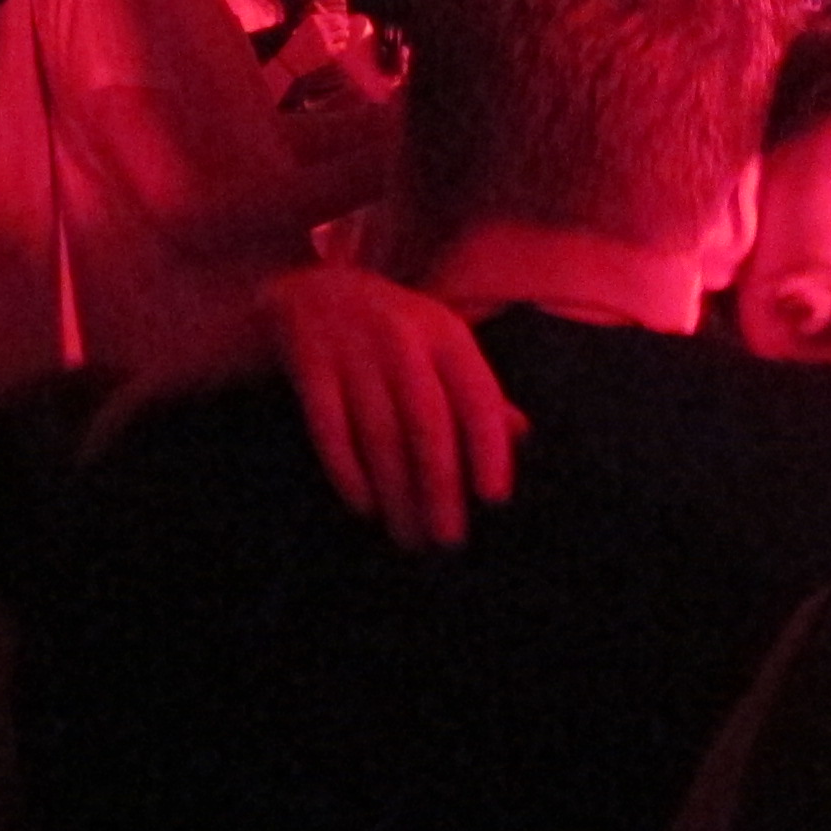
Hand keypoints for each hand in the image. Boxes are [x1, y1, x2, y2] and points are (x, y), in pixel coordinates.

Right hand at [259, 265, 526, 548]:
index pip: (476, 397)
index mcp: (445, 334)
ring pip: (380, 433)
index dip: (488, 448)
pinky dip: (348, 471)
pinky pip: (329, 428)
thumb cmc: (392, 332)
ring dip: (396, 492)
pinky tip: (364, 508)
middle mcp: (402, 339)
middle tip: (447, 540)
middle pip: (427, 423)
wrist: (309, 291)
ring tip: (409, 537)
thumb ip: (476, 390)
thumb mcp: (439, 347)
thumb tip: (521, 434)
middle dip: (439, 486)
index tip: (493, 499)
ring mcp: (352, 350)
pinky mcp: (309, 366)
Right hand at [274, 10, 347, 81]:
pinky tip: (331, 50)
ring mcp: (324, 39)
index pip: (336, 16)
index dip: (341, 22)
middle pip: (342, 24)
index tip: (341, 27)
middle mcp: (320, 27)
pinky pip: (342, 46)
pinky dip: (339, 48)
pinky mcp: (328, 51)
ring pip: (344, 34)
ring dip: (341, 38)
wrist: (290, 61)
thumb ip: (314, 16)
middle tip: (340, 35)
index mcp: (313, 19)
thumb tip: (319, 4)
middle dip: (342, 29)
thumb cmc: (298, 43)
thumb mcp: (304, 26)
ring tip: (334, 43)